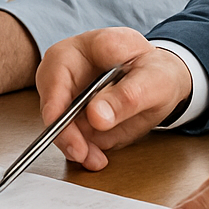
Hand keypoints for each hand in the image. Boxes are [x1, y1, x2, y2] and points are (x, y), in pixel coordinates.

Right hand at [36, 28, 191, 169]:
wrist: (158, 81)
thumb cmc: (155, 70)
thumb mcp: (153, 79)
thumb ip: (127, 95)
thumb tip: (96, 117)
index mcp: (79, 49)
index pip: (54, 76)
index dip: (57, 108)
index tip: (72, 135)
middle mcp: (63, 71)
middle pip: (50, 105)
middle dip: (65, 135)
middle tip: (84, 153)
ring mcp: (66, 94)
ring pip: (58, 126)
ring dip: (75, 146)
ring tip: (96, 158)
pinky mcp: (73, 116)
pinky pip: (70, 137)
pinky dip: (82, 150)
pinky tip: (96, 156)